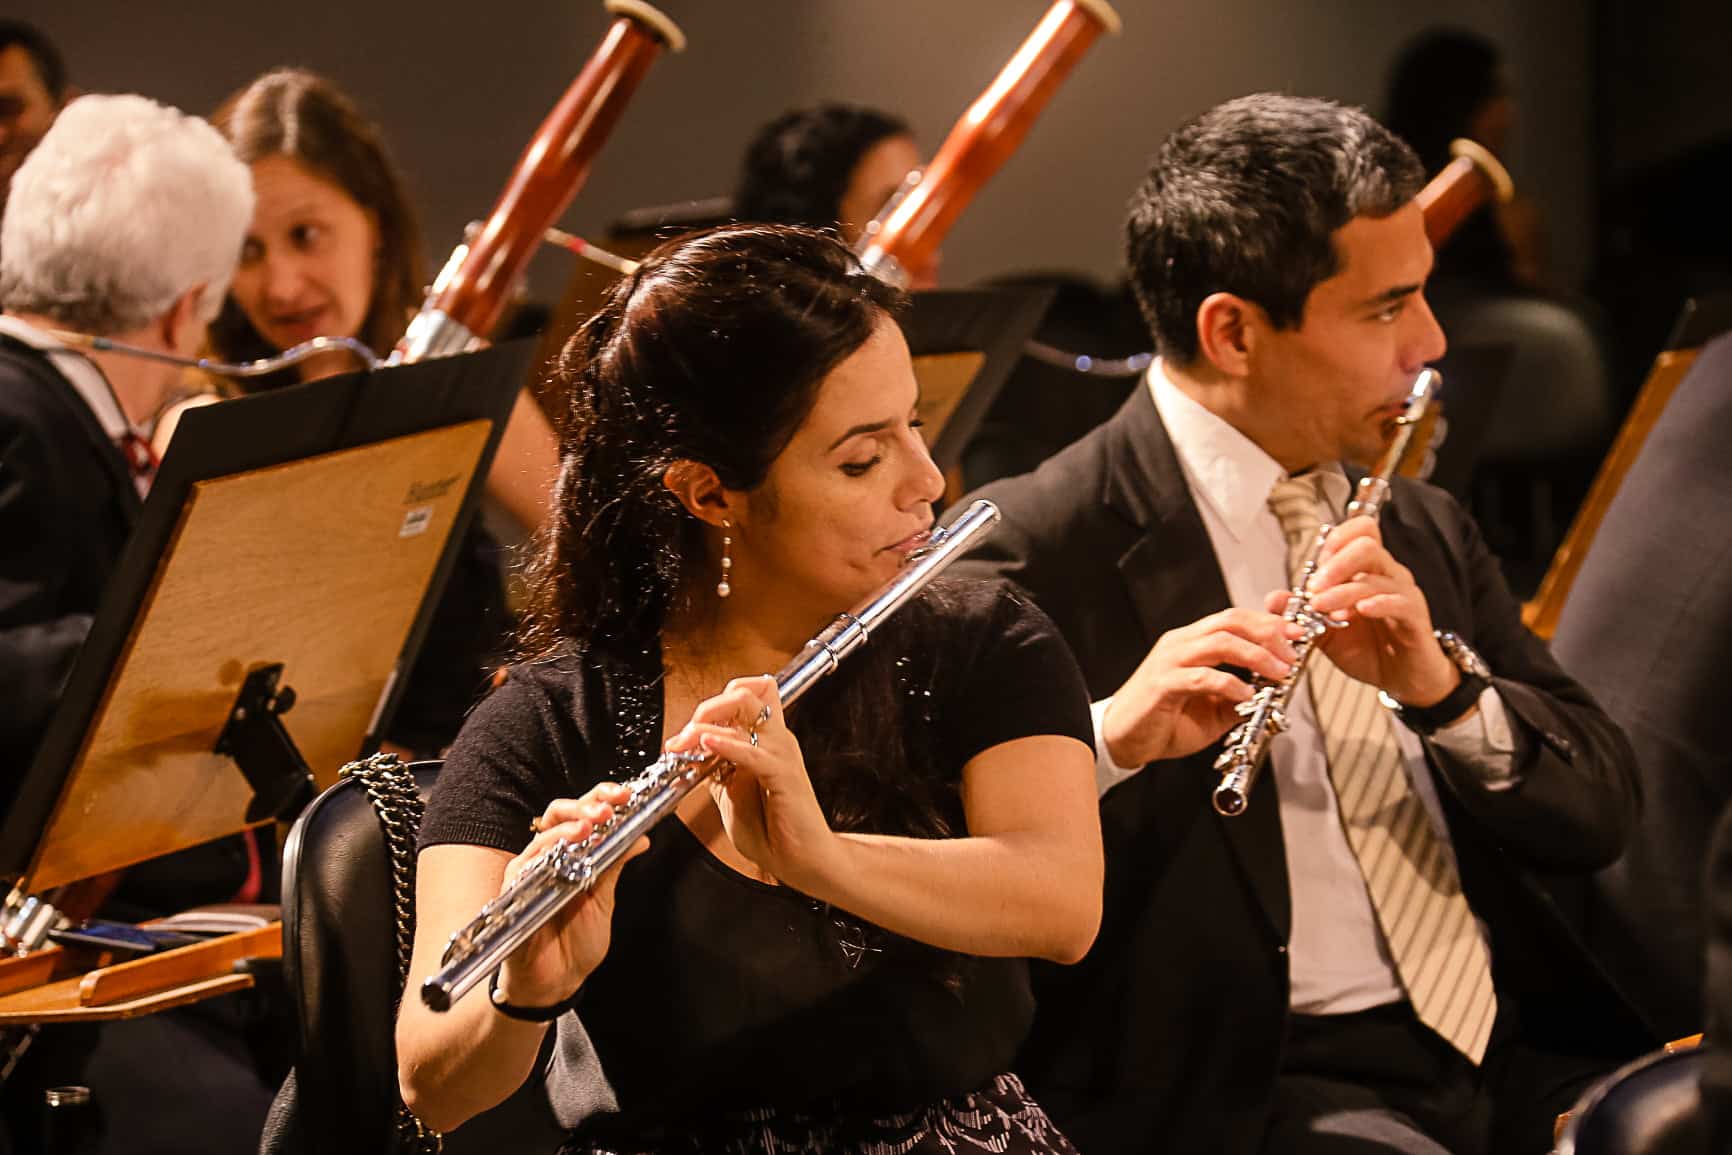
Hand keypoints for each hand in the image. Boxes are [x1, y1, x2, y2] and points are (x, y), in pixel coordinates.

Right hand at [493, 783, 649, 1008]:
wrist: (558, 983)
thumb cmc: (576, 943)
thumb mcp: (604, 899)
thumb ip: (616, 864)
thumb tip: (641, 836)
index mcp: (572, 855)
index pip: (582, 815)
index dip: (600, 800)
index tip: (624, 796)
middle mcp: (548, 858)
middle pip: (558, 815)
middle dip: (584, 804)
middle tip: (608, 806)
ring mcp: (529, 873)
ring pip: (542, 835)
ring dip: (568, 826)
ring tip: (591, 824)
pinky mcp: (513, 894)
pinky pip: (524, 866)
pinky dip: (544, 854)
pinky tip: (563, 850)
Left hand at [663, 674, 840, 892]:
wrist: (802, 861)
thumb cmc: (772, 831)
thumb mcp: (731, 795)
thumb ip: (716, 771)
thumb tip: (691, 752)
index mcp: (766, 741)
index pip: (743, 696)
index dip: (710, 706)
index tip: (684, 736)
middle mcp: (776, 739)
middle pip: (742, 693)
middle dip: (706, 707)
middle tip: (683, 736)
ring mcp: (781, 753)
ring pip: (745, 709)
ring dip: (707, 722)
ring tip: (685, 742)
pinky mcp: (784, 775)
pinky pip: (753, 751)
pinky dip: (727, 745)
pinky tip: (707, 744)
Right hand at [1102, 608, 1301, 766]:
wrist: (1123, 740)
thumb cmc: (1164, 720)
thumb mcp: (1213, 709)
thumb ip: (1239, 697)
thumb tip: (1272, 693)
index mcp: (1192, 642)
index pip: (1234, 619)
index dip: (1269, 622)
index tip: (1298, 634)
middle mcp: (1180, 644)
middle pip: (1230, 621)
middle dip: (1268, 632)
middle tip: (1292, 652)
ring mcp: (1169, 661)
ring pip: (1219, 642)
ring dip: (1255, 655)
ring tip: (1278, 672)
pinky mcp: (1162, 684)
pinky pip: (1202, 677)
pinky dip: (1230, 684)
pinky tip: (1246, 695)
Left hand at [1271, 516, 1458, 706]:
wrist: (1400, 679)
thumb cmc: (1368, 650)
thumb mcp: (1325, 632)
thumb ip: (1301, 614)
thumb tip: (1273, 599)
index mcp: (1368, 570)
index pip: (1360, 531)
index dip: (1336, 540)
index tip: (1314, 564)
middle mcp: (1388, 574)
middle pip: (1366, 545)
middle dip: (1334, 564)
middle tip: (1313, 588)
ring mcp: (1403, 593)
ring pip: (1375, 577)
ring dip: (1343, 591)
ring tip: (1322, 608)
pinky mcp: (1415, 617)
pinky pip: (1398, 602)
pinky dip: (1376, 604)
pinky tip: (1359, 612)